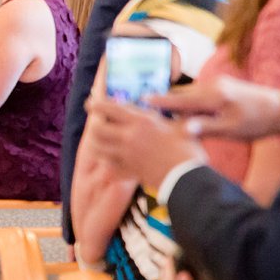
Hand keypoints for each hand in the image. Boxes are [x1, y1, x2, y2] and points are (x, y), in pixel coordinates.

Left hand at [84, 95, 203, 189]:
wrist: (188, 178)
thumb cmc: (189, 149)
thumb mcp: (180, 124)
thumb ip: (169, 112)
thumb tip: (164, 101)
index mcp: (140, 121)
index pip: (109, 108)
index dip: (95, 104)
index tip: (90, 103)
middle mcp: (129, 137)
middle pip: (97, 128)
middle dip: (94, 124)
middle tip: (98, 123)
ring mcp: (126, 155)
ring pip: (97, 148)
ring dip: (96, 143)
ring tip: (101, 140)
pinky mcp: (128, 171)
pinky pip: (108, 165)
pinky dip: (106, 161)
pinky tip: (110, 159)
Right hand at [148, 74, 279, 139]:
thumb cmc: (257, 123)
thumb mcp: (231, 130)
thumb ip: (204, 128)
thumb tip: (182, 129)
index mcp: (213, 95)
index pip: (179, 99)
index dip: (159, 102)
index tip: (140, 101)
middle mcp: (213, 85)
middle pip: (182, 96)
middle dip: (168, 107)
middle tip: (151, 117)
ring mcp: (218, 83)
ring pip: (191, 96)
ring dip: (181, 107)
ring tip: (170, 119)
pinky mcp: (223, 85)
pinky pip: (200, 95)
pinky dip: (192, 105)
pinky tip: (191, 115)